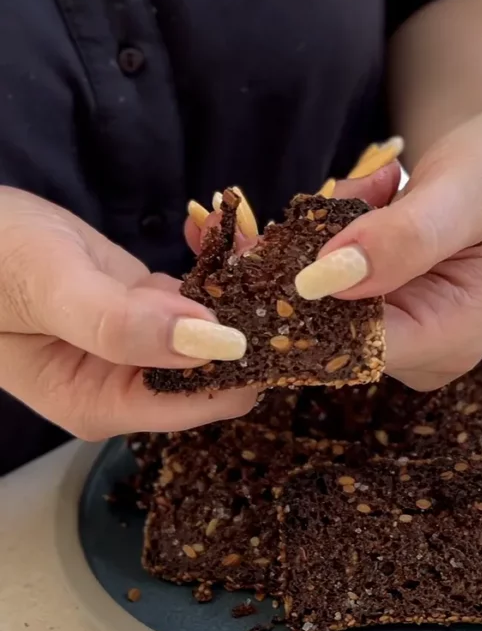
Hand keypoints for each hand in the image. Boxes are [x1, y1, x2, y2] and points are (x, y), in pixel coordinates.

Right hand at [0, 188, 258, 439]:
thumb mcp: (51, 288)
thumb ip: (123, 324)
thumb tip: (213, 344)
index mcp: (106, 404)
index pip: (208, 401)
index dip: (250, 359)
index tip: (281, 305)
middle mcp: (129, 384)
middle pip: (222, 364)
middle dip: (254, 316)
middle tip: (274, 253)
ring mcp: (138, 343)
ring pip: (215, 323)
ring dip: (242, 281)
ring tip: (254, 230)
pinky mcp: (139, 303)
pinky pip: (195, 291)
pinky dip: (215, 260)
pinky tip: (217, 225)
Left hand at [296, 102, 481, 389]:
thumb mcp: (469, 189)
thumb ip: (406, 235)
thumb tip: (325, 279)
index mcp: (453, 339)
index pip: (350, 346)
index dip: (310, 296)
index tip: (311, 228)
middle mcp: (424, 351)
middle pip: (328, 322)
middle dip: (323, 251)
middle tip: (364, 187)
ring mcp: (402, 334)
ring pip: (321, 295)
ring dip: (331, 232)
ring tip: (382, 184)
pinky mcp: (383, 311)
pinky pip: (328, 279)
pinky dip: (337, 231)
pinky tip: (378, 196)